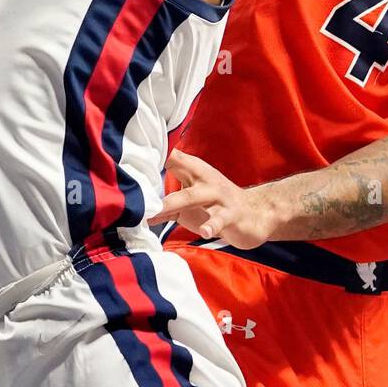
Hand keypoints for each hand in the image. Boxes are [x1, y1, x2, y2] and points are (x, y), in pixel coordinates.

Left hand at [148, 151, 275, 247]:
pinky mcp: (231, 215)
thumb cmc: (217, 205)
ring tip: (158, 211)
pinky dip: (211, 225)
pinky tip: (205, 231)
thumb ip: (168, 205)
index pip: (172, 156)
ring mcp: (219, 196)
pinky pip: (219, 219)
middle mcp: (205, 179)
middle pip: (180, 170)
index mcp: (195, 171)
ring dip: (175, 202)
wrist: (256, 213)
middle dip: (158, 177)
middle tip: (137, 188)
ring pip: (194, 196)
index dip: (154, 155)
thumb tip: (140, 213)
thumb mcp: (192, 200)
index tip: (131, 158)